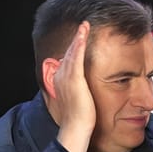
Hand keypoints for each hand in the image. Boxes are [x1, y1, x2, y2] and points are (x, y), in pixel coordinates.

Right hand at [50, 22, 96, 151]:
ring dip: (79, 37)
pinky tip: (83, 35)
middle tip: (83, 26)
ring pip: (73, 51)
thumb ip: (84, 92)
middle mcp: (62, 75)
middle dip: (76, 39)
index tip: (81, 40)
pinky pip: (77, 56)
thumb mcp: (82, 101)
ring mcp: (67, 76)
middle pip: (70, 53)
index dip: (75, 49)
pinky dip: (79, 44)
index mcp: (63, 80)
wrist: (76, 126)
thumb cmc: (81, 118)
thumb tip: (90, 91)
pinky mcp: (74, 78)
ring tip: (85, 25)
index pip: (70, 60)